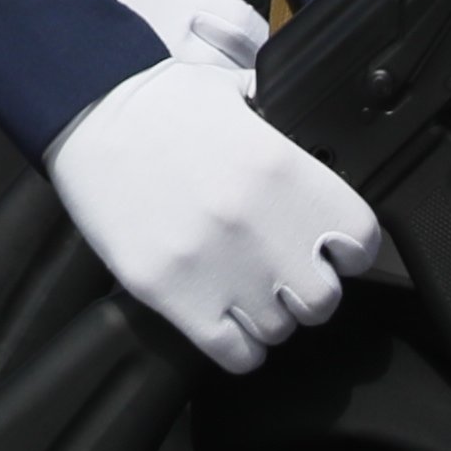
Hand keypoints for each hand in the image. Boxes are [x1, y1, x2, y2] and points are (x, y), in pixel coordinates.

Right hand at [44, 57, 372, 373]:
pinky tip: (221, 315)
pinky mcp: (172, 295)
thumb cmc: (162, 101)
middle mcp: (260, 226)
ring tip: (242, 288)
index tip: (330, 246)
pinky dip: (235, 342)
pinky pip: (236, 353)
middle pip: (322, 300)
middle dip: (305, 288)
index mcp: (286, 172)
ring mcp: (216, 266)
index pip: (362, 242)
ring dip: (265, 314)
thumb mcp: (242, 96)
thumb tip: (320, 158)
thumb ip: (286, 138)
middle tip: (280, 271)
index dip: (348, 248)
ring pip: (278, 331)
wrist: (89, 107)